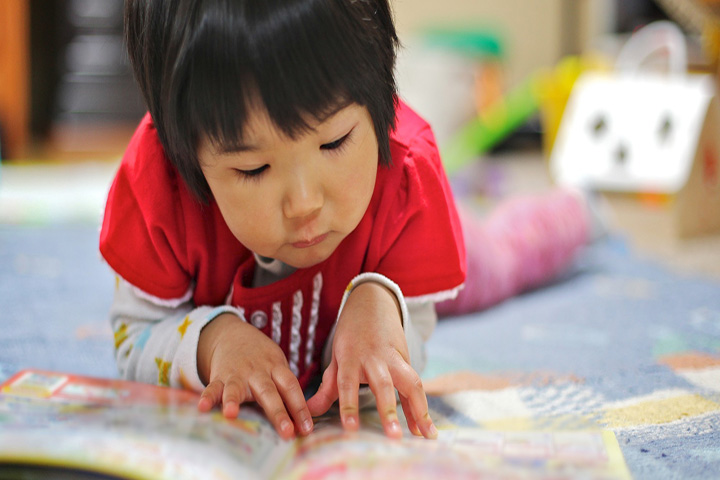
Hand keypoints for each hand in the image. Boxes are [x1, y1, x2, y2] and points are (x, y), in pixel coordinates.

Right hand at [196, 313, 313, 439]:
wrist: (233, 335)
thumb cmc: (262, 360)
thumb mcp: (278, 367)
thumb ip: (286, 392)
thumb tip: (302, 423)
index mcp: (276, 368)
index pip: (290, 387)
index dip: (300, 407)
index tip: (307, 428)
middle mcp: (257, 372)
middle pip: (268, 392)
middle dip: (278, 413)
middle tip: (287, 432)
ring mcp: (237, 374)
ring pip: (236, 388)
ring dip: (233, 400)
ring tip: (231, 414)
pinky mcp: (218, 377)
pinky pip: (212, 387)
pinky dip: (207, 397)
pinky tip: (202, 407)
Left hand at [306, 282, 437, 438]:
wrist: (372, 302)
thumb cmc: (351, 334)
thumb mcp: (336, 356)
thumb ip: (327, 387)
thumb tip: (309, 412)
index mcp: (350, 357)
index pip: (347, 383)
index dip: (348, 406)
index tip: (350, 429)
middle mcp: (373, 357)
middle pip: (382, 384)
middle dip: (388, 410)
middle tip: (393, 436)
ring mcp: (393, 357)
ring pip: (409, 382)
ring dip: (418, 409)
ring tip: (425, 435)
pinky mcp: (406, 359)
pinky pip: (416, 384)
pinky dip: (421, 406)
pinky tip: (425, 429)